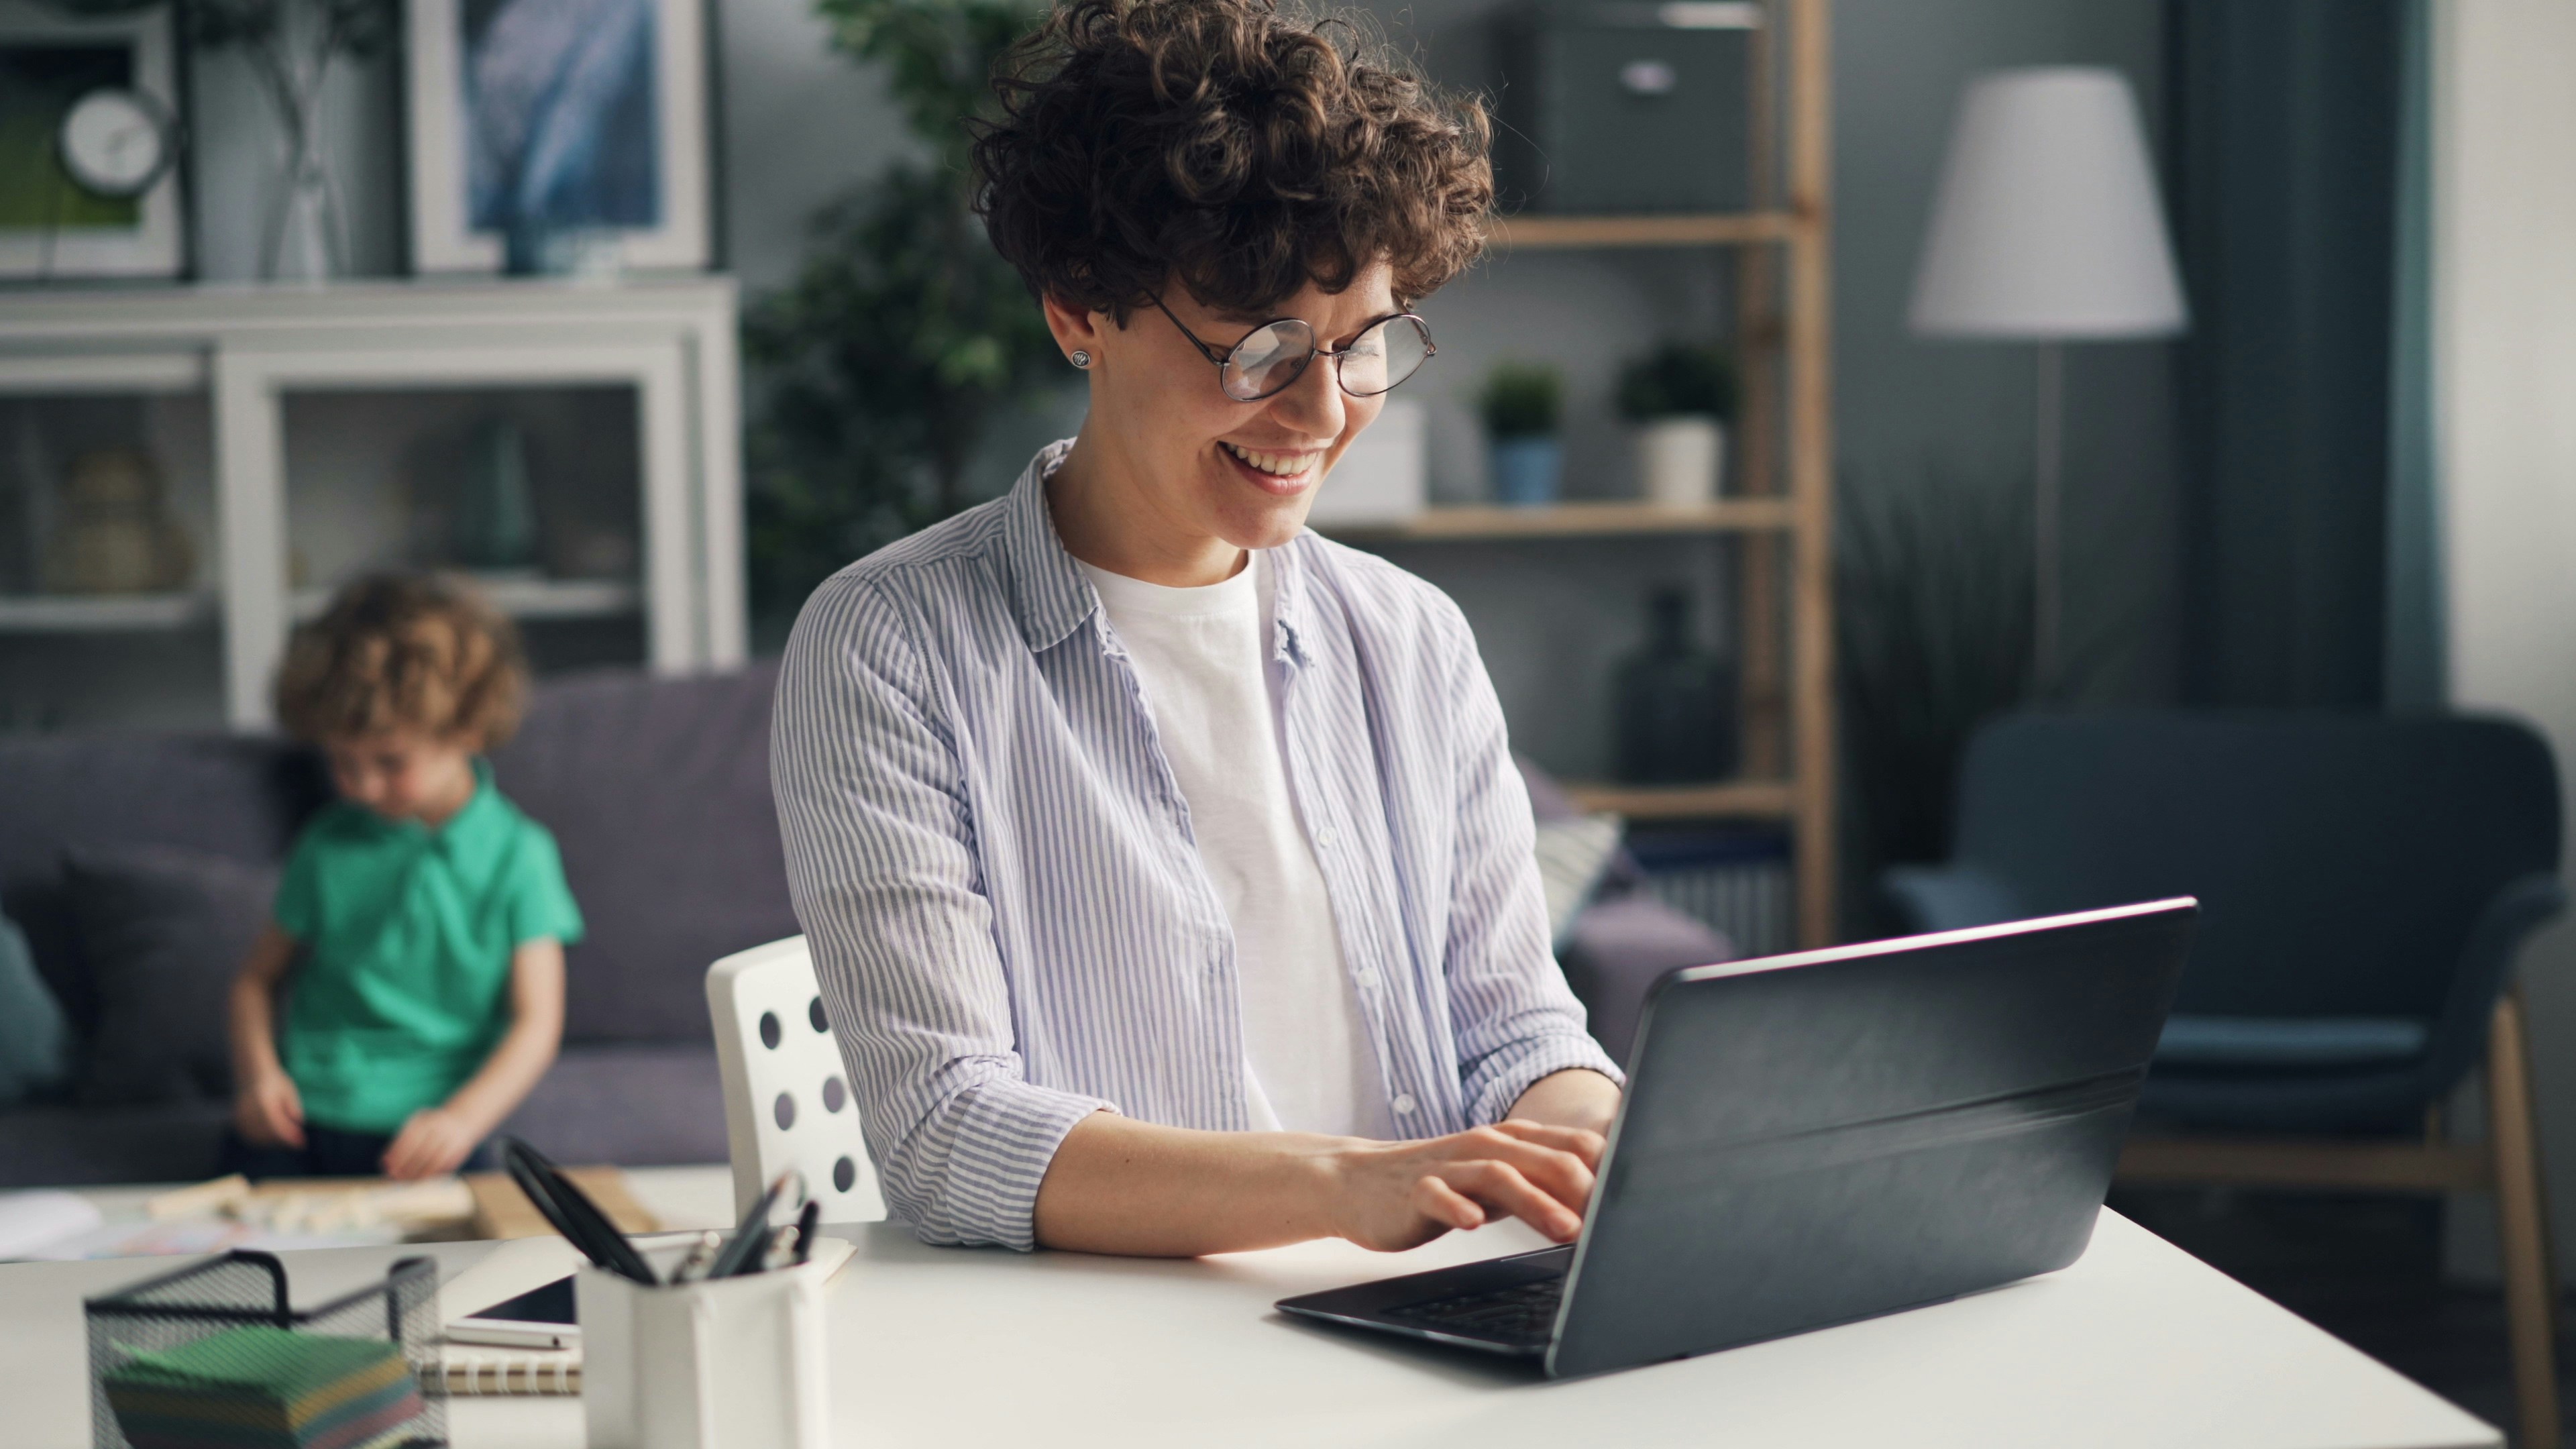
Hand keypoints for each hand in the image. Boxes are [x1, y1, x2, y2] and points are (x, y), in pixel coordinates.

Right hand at [235, 1070, 304, 1148]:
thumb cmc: (275, 1083)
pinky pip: (251, 1137)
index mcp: (262, 1101)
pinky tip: (276, 1139)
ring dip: (275, 1142)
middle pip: (268, 1134)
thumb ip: (293, 1107)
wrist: (252, 1075)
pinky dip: (264, 1141)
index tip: (302, 1143)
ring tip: (291, 1139)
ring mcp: (241, 1117)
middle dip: (285, 1140)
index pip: (276, 1125)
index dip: (289, 1137)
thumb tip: (299, 1123)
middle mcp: (248, 1110)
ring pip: (259, 1138)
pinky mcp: (238, 1122)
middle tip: (300, 1143)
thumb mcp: (289, 1091)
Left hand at [382, 1107, 480, 1179]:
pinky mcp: (460, 1151)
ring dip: (418, 1174)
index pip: (410, 1140)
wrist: (463, 1120)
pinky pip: (443, 1166)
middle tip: (396, 1177)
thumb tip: (385, 1162)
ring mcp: (452, 1139)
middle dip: (407, 1167)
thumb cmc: (430, 1127)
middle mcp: (441, 1129)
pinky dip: (430, 1174)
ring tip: (407, 1180)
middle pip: (421, 1152)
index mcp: (427, 1121)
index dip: (398, 1156)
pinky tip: (421, 1178)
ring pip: (433, 1162)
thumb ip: (399, 1143)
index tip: (388, 1168)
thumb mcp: (415, 1127)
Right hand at [1325, 1120, 1605, 1251]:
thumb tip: (1598, 1208)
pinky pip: (1438, 1194)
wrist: (1358, 1182)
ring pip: (1499, 1175)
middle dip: (1582, 1189)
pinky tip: (1472, 1224)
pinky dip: (1457, 1206)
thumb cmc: (1438, 1183)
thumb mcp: (1495, 1181)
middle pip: (1543, 1158)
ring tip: (1566, 1230)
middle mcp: (1483, 1146)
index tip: (1631, 1204)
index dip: (1605, 1174)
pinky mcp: (1415, 1189)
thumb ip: (1540, 1186)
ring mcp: (1448, 1166)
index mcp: (1510, 1141)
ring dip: (1536, 1202)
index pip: (1571, 1146)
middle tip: (1611, 1222)